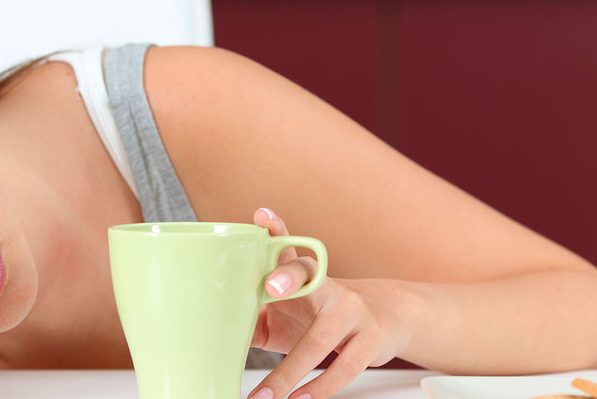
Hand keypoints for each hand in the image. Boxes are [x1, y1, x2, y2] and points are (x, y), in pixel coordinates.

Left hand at [247, 207, 410, 398]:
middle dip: (287, 278)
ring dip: (291, 372)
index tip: (261, 217)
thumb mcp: (288, 310)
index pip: (288, 246)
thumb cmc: (321, 315)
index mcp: (303, 274)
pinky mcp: (370, 341)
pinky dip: (321, 387)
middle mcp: (328, 287)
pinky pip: (345, 366)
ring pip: (321, 339)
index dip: (275, 231)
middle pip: (309, 276)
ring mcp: (351, 312)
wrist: (385, 319)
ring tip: (267, 396)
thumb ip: (256, 316)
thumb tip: (211, 335)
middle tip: (268, 288)